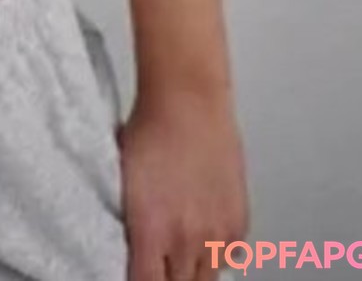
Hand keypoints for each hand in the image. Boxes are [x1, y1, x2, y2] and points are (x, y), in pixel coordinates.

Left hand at [115, 86, 250, 280]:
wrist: (187, 99)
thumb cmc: (151, 128)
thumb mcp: (122, 182)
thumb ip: (130, 225)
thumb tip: (129, 244)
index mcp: (151, 231)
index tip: (139, 275)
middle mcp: (187, 239)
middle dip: (168, 279)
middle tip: (162, 266)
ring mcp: (216, 232)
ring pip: (208, 279)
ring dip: (194, 272)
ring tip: (184, 259)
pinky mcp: (238, 219)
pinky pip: (231, 257)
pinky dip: (219, 255)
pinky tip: (207, 241)